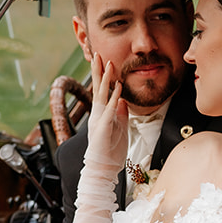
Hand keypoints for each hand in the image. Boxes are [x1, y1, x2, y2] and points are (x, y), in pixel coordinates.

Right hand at [84, 56, 127, 174]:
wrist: (103, 169)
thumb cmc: (111, 151)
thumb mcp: (120, 128)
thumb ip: (121, 114)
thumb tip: (123, 100)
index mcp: (102, 114)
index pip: (102, 91)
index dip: (103, 76)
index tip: (104, 61)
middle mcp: (98, 114)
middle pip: (98, 88)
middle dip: (98, 70)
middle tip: (98, 54)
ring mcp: (99, 120)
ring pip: (102, 95)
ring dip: (105, 79)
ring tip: (108, 64)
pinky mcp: (103, 128)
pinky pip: (110, 109)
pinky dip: (114, 97)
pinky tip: (118, 87)